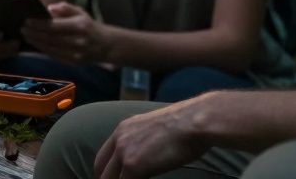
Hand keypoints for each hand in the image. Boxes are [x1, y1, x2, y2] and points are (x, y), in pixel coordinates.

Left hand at [19, 1, 108, 64]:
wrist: (107, 46)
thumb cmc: (90, 26)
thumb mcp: (81, 12)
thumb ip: (65, 8)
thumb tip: (49, 8)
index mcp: (80, 26)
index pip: (55, 26)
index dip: (39, 24)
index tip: (27, 21)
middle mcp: (78, 41)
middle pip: (50, 38)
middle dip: (34, 34)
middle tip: (22, 29)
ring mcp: (76, 54)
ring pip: (51, 49)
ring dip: (36, 43)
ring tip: (26, 36)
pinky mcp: (74, 62)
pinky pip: (54, 56)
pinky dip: (43, 50)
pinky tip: (35, 44)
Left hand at [94, 98, 209, 178]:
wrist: (195, 122)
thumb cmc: (186, 125)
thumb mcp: (155, 129)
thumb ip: (144, 141)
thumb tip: (147, 155)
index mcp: (123, 129)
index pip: (103, 157)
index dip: (106, 173)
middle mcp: (119, 139)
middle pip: (101, 170)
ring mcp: (124, 152)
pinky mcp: (133, 166)